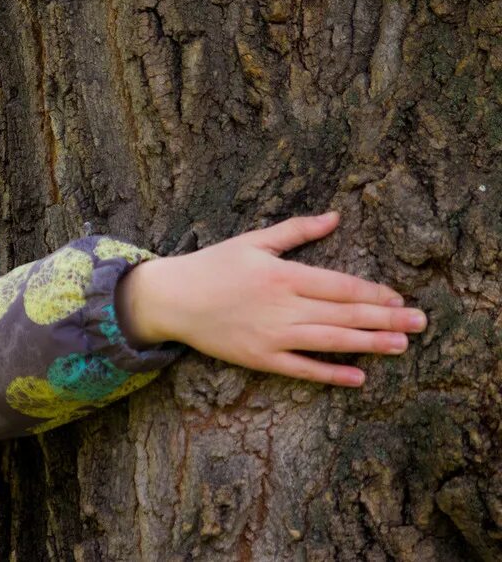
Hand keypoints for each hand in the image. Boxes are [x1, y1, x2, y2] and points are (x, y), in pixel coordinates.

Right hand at [115, 212, 426, 386]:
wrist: (172, 299)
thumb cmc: (212, 265)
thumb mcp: (253, 240)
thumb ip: (297, 230)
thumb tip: (336, 217)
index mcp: (283, 275)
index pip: (340, 286)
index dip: (373, 293)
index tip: (399, 297)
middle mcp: (282, 307)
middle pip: (344, 314)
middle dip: (385, 319)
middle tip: (420, 323)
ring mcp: (272, 336)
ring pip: (330, 341)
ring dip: (369, 344)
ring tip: (400, 345)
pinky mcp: (260, 358)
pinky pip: (302, 369)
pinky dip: (331, 373)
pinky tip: (358, 376)